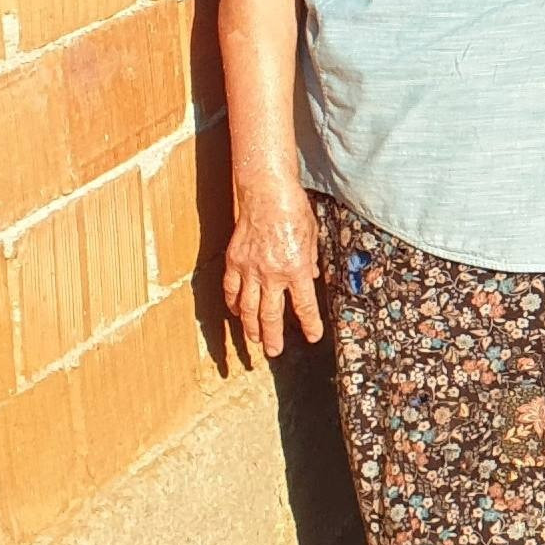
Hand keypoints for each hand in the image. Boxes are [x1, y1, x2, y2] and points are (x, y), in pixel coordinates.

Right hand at [222, 173, 324, 363]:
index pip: (304, 305)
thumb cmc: (294, 211)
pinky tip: (236, 312)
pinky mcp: (234, 261)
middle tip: (274, 351)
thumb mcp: (313, 237)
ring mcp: (250, 269)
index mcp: (296, 269)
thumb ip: (310, 261)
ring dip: (251, 327)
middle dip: (273, 336)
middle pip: (271, 314)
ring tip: (254, 340)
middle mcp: (272, 273)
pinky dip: (234, 303)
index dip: (309, 324)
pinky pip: (231, 289)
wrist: (266, 193)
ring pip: (248, 307)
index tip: (312, 336)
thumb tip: (310, 278)